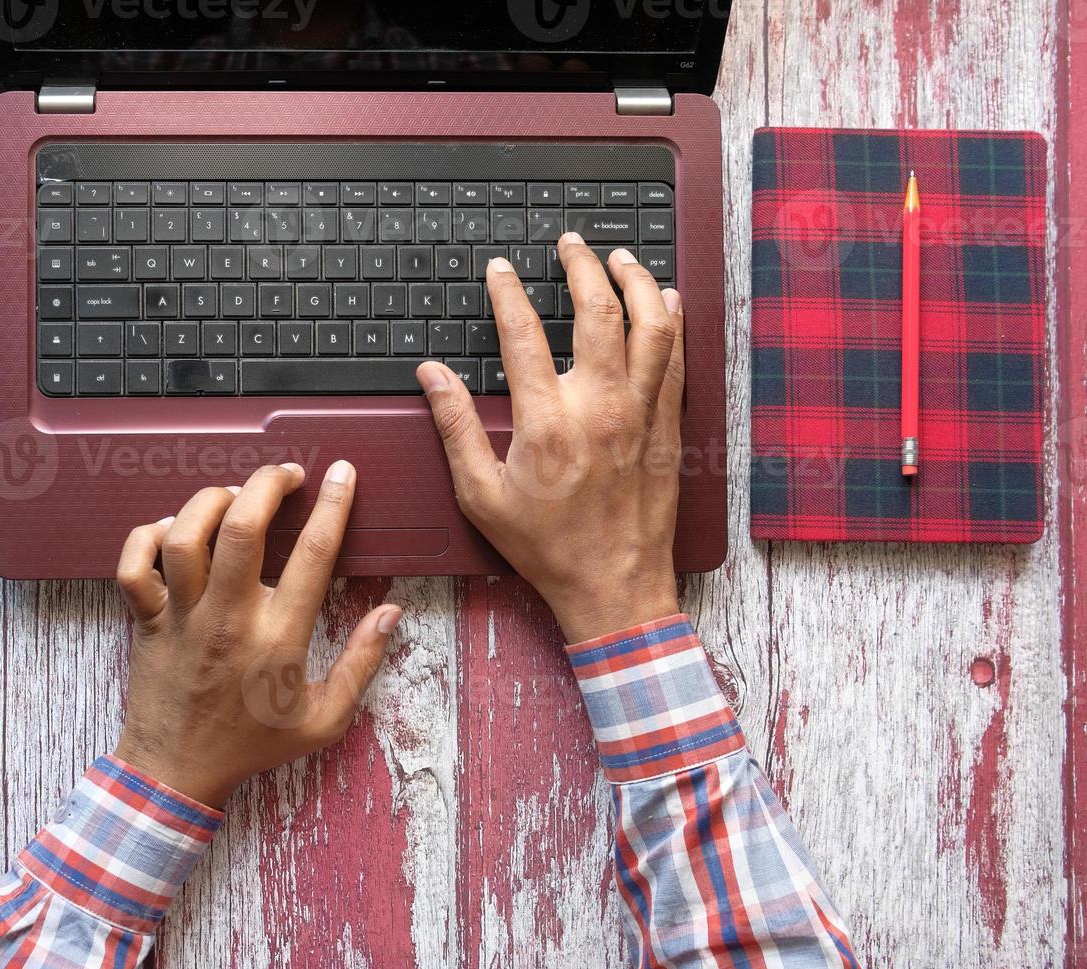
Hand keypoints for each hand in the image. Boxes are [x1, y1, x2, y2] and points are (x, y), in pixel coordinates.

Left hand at [111, 460, 401, 807]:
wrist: (177, 773)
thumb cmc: (252, 745)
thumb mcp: (324, 720)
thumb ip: (361, 664)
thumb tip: (392, 613)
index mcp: (278, 638)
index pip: (313, 555)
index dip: (333, 505)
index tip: (341, 474)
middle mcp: (229, 618)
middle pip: (244, 528)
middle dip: (267, 484)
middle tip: (286, 474)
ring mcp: (182, 617)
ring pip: (185, 536)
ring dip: (210, 502)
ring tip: (234, 495)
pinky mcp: (146, 621)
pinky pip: (133, 566)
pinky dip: (146, 535)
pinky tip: (172, 528)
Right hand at [416, 235, 685, 642]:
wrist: (614, 586)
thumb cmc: (547, 548)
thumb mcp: (481, 495)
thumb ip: (456, 427)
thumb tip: (431, 376)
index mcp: (547, 423)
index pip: (524, 335)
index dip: (509, 293)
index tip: (501, 270)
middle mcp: (600, 408)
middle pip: (599, 312)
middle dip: (583, 265)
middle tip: (570, 244)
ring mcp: (641, 415)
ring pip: (652, 325)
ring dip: (636, 281)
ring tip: (621, 257)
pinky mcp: (668, 427)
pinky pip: (676, 359)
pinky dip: (672, 322)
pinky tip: (664, 301)